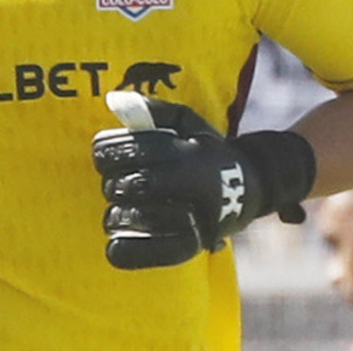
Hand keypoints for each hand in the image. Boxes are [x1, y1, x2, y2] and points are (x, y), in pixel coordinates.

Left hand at [92, 93, 315, 269]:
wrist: (250, 186)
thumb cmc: (205, 149)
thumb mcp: (186, 121)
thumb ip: (151, 110)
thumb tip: (113, 100)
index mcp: (189, 152)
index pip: (134, 151)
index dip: (107, 151)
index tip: (102, 155)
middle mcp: (194, 184)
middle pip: (132, 184)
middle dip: (113, 182)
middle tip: (116, 182)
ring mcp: (196, 217)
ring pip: (139, 218)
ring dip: (117, 215)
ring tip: (117, 210)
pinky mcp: (194, 245)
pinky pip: (155, 252)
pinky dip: (129, 251)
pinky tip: (114, 245)